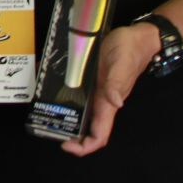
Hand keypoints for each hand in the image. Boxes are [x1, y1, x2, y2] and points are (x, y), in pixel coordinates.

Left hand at [61, 22, 156, 156]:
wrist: (137, 37)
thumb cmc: (131, 50)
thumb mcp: (122, 63)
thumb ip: (117, 82)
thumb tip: (116, 103)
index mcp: (109, 103)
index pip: (99, 135)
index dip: (85, 146)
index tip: (66, 145)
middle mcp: (102, 101)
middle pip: (87, 129)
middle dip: (71, 136)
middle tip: (48, 130)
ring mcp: (97, 91)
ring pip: (81, 113)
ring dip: (66, 119)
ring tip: (45, 114)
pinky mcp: (91, 80)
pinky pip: (78, 95)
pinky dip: (65, 98)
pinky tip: (50, 92)